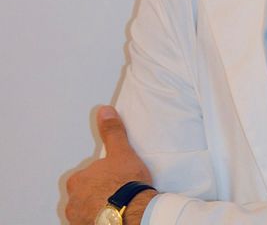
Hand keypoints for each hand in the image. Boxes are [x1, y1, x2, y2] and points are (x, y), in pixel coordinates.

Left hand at [65, 106, 156, 224]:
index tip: (116, 176)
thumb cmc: (125, 185)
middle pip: (84, 194)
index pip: (87, 175)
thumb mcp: (121, 152)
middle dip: (98, 192)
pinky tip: (115, 217)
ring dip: (99, 207)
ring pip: (87, 210)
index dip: (103, 174)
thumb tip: (104, 112)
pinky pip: (92, 222)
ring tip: (119, 205)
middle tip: (118, 190)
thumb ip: (112, 132)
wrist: (133, 213)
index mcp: (77, 181)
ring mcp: (79, 220)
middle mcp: (73, 203)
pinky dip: (100, 220)